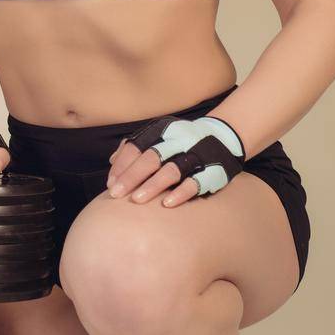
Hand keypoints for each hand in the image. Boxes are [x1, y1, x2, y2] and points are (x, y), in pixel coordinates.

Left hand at [105, 114, 245, 208]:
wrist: (224, 135)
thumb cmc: (182, 141)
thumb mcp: (160, 135)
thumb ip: (137, 146)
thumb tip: (112, 161)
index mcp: (163, 131)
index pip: (137, 146)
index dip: (122, 165)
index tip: (110, 183)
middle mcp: (179, 140)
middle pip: (151, 157)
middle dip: (131, 176)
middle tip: (115, 193)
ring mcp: (196, 155)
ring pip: (171, 170)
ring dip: (152, 185)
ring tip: (136, 200)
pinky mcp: (213, 171)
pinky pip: (196, 183)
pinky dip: (181, 193)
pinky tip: (166, 204)